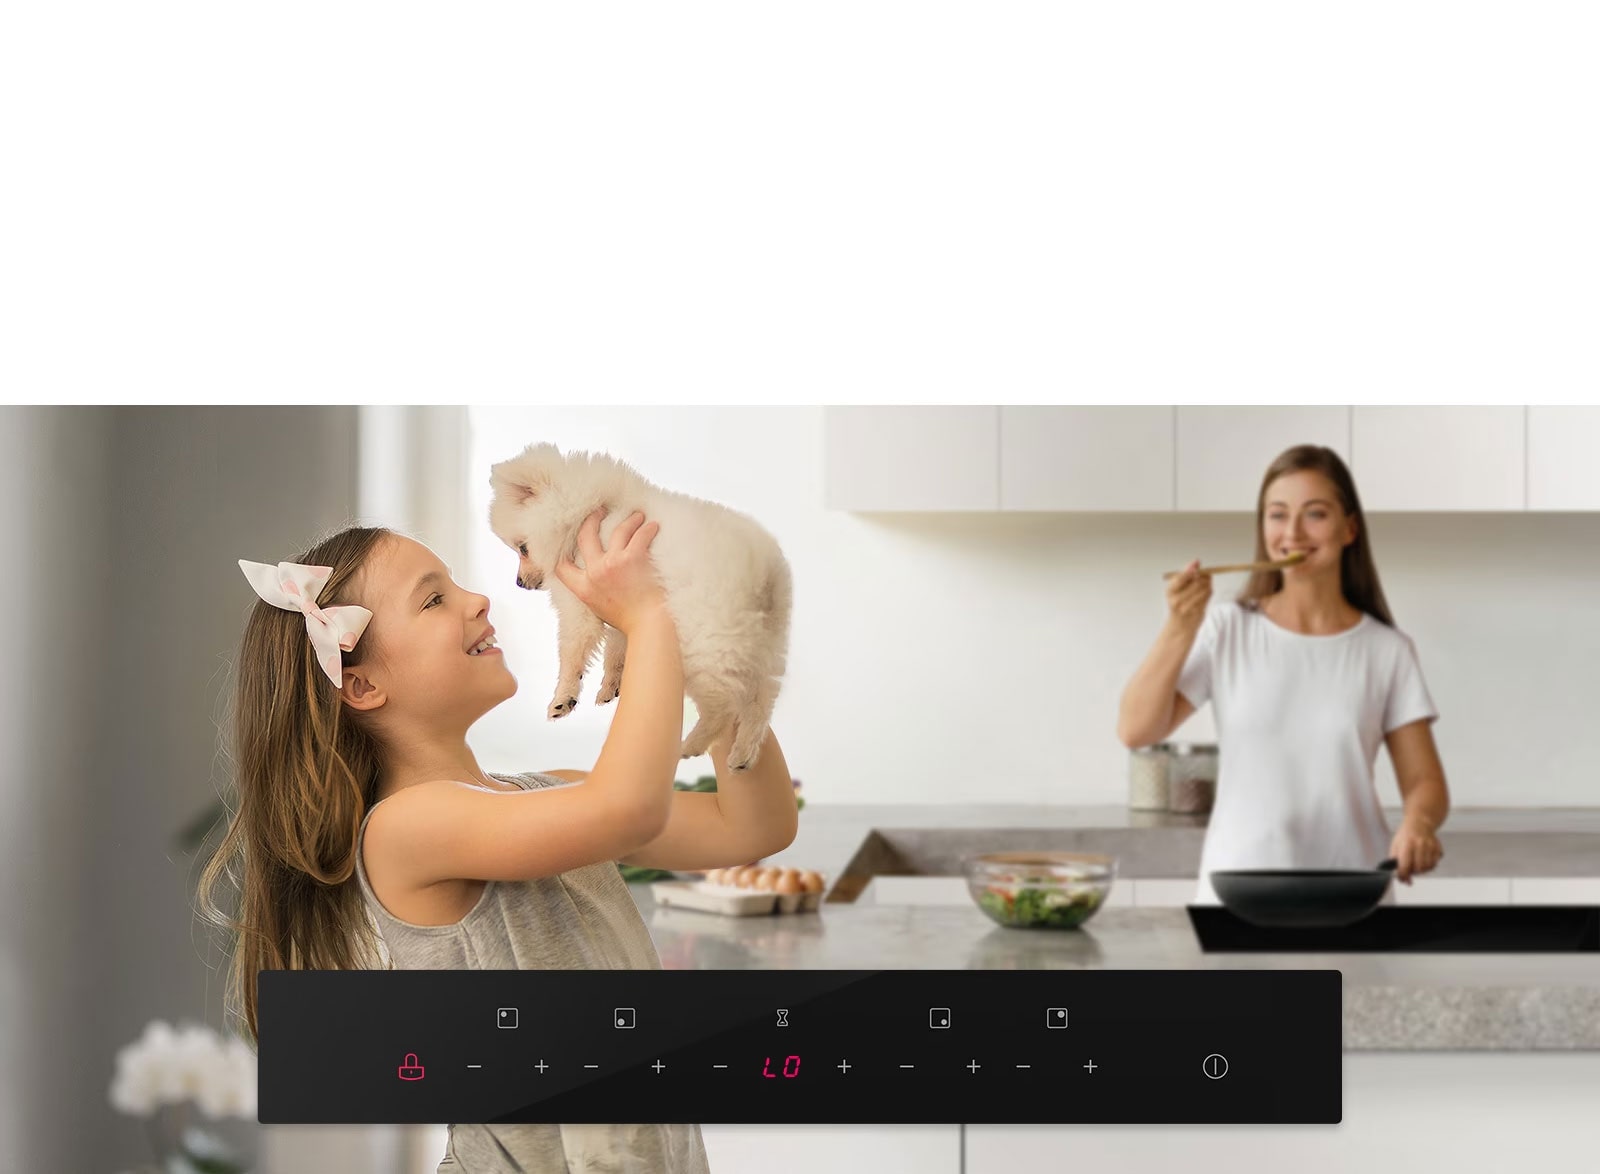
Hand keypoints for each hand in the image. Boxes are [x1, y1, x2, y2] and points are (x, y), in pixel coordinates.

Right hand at [553, 509, 666, 633]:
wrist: (650, 626)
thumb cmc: (631, 622)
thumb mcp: (600, 611)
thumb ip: (595, 593)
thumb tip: (599, 583)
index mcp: (584, 589)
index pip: (562, 567)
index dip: (563, 552)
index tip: (570, 540)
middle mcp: (595, 573)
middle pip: (586, 536)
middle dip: (592, 520)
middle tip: (600, 511)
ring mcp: (613, 563)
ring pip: (617, 531)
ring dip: (628, 521)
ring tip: (637, 516)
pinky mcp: (633, 558)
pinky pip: (640, 536)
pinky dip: (648, 529)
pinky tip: (653, 526)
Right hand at [1165, 558, 1211, 632]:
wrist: (1179, 626)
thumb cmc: (1178, 604)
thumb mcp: (1176, 589)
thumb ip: (1185, 575)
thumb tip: (1196, 561)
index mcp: (1170, 591)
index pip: (1181, 577)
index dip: (1191, 570)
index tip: (1196, 565)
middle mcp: (1176, 600)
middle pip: (1196, 582)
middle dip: (1203, 576)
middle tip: (1205, 574)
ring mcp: (1187, 607)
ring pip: (1205, 588)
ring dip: (1208, 584)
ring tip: (1205, 584)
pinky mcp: (1198, 612)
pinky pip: (1208, 596)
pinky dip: (1209, 592)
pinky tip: (1205, 593)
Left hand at [1388, 817, 1442, 884]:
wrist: (1419, 823)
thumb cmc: (1405, 835)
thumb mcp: (1395, 846)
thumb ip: (1395, 861)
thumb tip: (1400, 877)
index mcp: (1407, 844)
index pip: (1405, 865)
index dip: (1403, 875)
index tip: (1402, 878)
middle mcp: (1420, 845)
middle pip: (1418, 869)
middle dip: (1413, 872)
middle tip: (1409, 869)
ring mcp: (1431, 846)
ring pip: (1428, 868)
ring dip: (1421, 870)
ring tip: (1416, 863)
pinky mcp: (1438, 848)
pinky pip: (1435, 864)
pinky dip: (1429, 866)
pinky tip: (1424, 860)